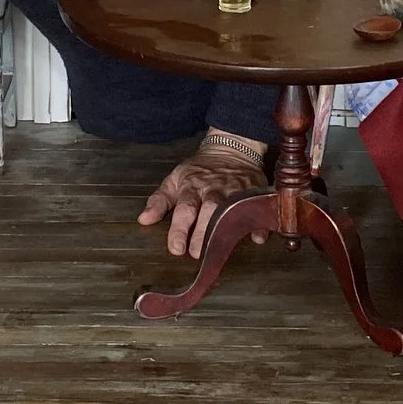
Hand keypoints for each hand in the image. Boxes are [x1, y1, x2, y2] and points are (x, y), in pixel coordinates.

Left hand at [137, 142, 268, 256]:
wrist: (231, 148)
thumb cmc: (199, 170)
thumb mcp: (174, 180)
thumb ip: (159, 201)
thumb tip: (143, 220)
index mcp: (192, 186)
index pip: (185, 209)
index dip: (180, 229)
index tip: (176, 248)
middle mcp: (213, 189)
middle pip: (209, 211)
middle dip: (202, 233)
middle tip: (196, 254)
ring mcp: (235, 190)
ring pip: (231, 210)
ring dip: (225, 230)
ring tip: (220, 250)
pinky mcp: (253, 192)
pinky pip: (257, 208)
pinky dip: (258, 223)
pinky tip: (256, 237)